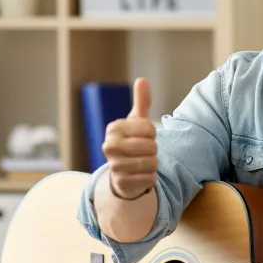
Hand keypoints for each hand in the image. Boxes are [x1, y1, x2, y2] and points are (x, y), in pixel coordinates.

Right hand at [101, 77, 157, 199]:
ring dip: (152, 164)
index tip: (142, 137)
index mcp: (113, 128)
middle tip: (143, 152)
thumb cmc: (132, 142)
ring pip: (152, 163)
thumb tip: (142, 79)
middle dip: (153, 150)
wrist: (122, 173)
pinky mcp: (122, 183)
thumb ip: (141, 102)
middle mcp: (109, 146)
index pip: (149, 128)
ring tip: (141, 163)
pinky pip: (150, 178)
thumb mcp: (136, 122)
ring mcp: (114, 165)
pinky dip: (150, 178)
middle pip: (151, 146)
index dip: (152, 134)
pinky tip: (140, 176)